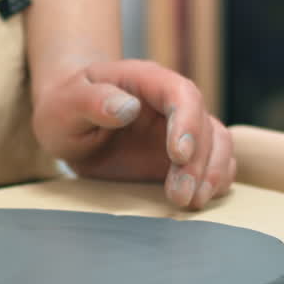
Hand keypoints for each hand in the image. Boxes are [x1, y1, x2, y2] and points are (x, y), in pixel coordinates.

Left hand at [32, 60, 235, 208]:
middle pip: (205, 125)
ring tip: (189, 202)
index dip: (187, 122)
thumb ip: (91, 101)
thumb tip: (127, 108)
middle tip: (180, 195)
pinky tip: (198, 199)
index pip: (181, 93)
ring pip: (218, 145)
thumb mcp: (66, 103)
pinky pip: (213, 163)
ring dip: (211, 174)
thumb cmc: (65, 107)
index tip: (178, 155)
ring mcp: (180, 128)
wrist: (69, 122)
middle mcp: (171, 103)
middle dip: (198, 162)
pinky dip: (213, 181)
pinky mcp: (182, 155)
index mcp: (146, 80)